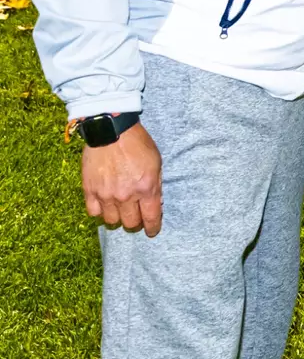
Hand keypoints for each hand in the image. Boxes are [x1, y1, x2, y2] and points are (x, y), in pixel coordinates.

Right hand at [81, 122, 162, 236]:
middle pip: (130, 223)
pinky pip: (94, 212)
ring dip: (118, 217)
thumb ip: (156, 185)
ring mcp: (106, 195)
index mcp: (146, 188)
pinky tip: (105, 204)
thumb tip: (155, 204)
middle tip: (136, 216)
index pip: (151, 218)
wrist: (111, 130)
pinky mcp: (89, 191)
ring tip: (121, 209)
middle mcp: (126, 195)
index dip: (153, 228)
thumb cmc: (138, 143)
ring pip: (111, 221)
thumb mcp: (157, 162)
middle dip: (136, 222)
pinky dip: (100, 211)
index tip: (152, 231)